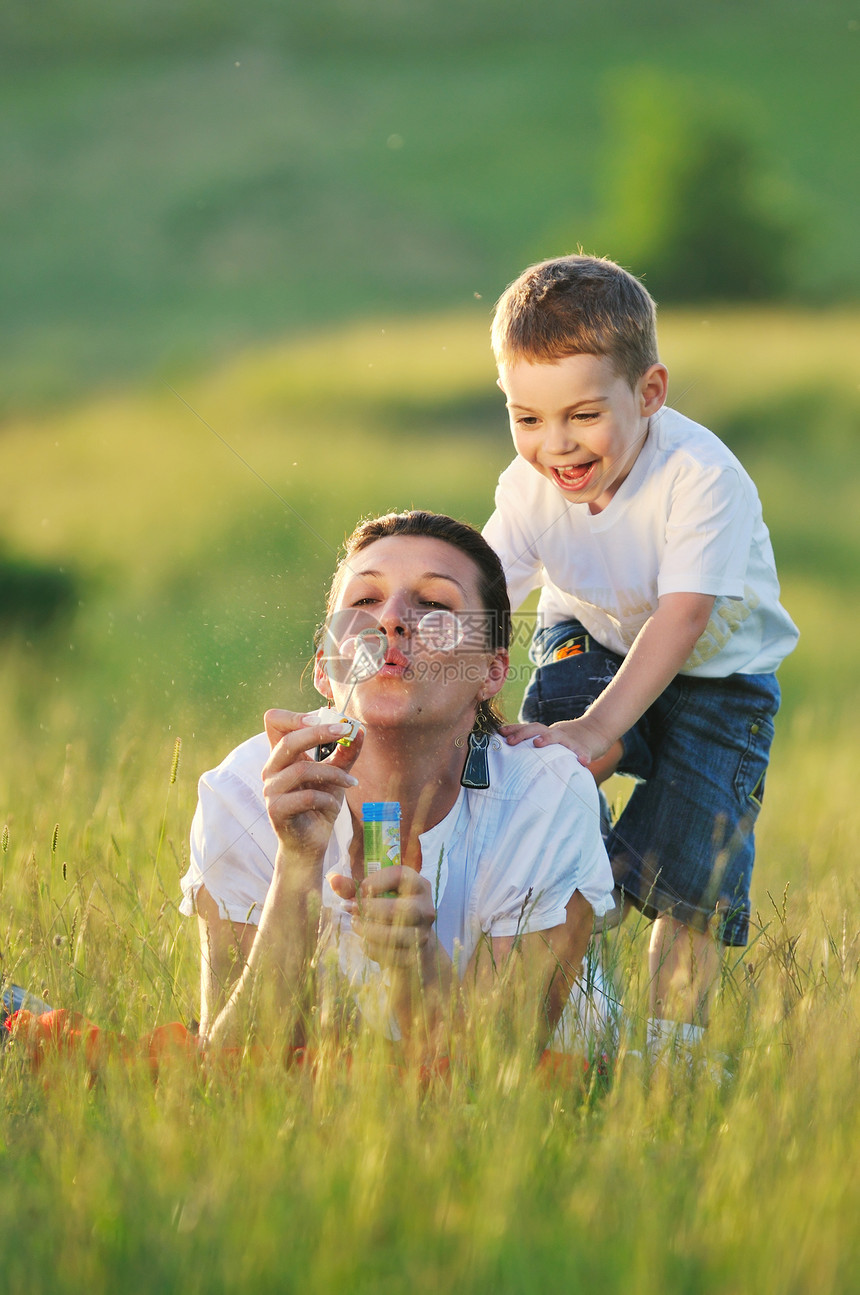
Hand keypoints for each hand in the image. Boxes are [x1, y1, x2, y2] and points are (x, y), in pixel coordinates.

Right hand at [261, 709, 361, 858]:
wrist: (310, 843)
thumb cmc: (320, 805)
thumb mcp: (337, 774)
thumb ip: (346, 753)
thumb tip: (360, 730)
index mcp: (282, 755)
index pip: (274, 722)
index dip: (295, 715)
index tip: (323, 717)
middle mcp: (271, 769)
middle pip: (288, 741)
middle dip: (319, 733)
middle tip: (346, 731)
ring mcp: (271, 790)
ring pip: (302, 770)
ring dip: (333, 772)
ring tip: (350, 781)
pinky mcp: (277, 810)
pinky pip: (306, 796)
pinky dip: (326, 798)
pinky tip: (333, 804)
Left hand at [329, 867, 437, 968]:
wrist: (414, 944)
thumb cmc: (391, 911)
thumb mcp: (377, 895)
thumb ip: (354, 887)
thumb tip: (332, 879)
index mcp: (418, 885)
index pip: (400, 875)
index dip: (375, 881)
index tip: (360, 889)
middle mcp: (425, 908)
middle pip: (397, 909)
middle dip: (368, 909)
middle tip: (351, 908)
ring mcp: (422, 934)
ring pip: (392, 935)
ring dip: (367, 929)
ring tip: (355, 923)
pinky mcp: (415, 955)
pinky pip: (388, 954)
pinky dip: (371, 948)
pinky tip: (366, 940)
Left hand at [500, 717, 611, 765]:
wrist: (596, 732)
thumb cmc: (568, 740)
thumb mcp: (551, 738)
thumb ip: (536, 742)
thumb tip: (511, 749)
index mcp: (547, 733)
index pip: (528, 728)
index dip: (514, 729)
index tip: (499, 732)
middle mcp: (556, 734)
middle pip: (537, 730)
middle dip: (522, 734)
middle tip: (510, 741)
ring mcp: (571, 740)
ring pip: (558, 737)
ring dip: (547, 739)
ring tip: (537, 743)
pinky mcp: (585, 749)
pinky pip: (583, 753)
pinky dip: (583, 756)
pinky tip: (583, 762)